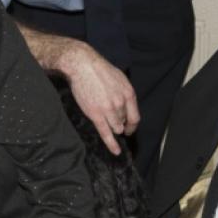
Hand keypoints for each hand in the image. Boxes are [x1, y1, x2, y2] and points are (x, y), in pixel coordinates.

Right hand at [63, 41, 139, 155]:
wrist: (83, 66)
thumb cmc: (99, 70)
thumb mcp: (119, 78)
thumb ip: (124, 93)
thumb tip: (126, 105)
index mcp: (129, 93)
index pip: (135, 116)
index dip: (132, 125)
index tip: (129, 130)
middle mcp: (121, 103)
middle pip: (124, 122)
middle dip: (119, 123)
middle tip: (112, 121)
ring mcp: (109, 110)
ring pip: (116, 127)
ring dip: (113, 128)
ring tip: (105, 122)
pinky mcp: (96, 115)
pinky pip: (106, 133)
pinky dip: (111, 144)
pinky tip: (116, 151)